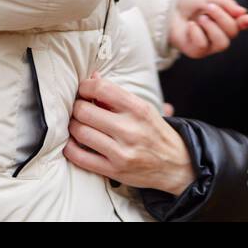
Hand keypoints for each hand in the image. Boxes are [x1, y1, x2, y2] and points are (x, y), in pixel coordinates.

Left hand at [65, 72, 195, 195]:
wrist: (177, 164)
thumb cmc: (155, 132)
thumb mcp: (142, 108)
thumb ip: (116, 94)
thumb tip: (93, 76)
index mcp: (138, 109)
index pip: (101, 89)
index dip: (85, 87)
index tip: (83, 90)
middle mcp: (130, 129)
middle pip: (84, 111)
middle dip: (76, 107)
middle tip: (79, 109)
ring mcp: (122, 152)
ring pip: (80, 132)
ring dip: (73, 127)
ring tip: (77, 125)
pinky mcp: (114, 171)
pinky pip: (80, 158)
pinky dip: (70, 148)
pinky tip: (73, 143)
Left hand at [169, 0, 247, 58]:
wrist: (169, 9)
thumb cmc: (190, 4)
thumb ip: (226, 4)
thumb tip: (243, 12)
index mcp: (226, 21)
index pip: (241, 25)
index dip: (246, 22)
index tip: (247, 18)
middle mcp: (220, 34)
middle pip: (232, 32)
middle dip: (222, 18)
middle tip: (210, 8)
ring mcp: (209, 45)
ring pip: (222, 43)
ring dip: (212, 27)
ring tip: (201, 18)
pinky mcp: (197, 51)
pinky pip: (203, 45)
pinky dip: (197, 33)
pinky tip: (191, 26)